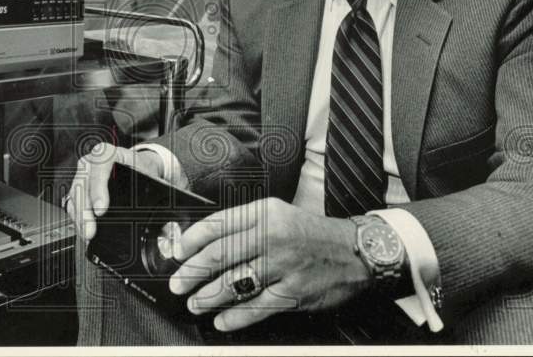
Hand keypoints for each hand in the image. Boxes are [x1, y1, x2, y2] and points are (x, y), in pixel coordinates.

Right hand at [63, 142, 163, 240]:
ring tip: (87, 234)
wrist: (139, 166)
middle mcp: (92, 161)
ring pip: (75, 194)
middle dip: (85, 210)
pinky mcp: (79, 186)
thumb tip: (167, 228)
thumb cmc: (142, 170)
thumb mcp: (149, 176)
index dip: (98, 187)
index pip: (99, 165)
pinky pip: (73, 202)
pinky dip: (76, 218)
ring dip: (79, 217)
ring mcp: (83, 173)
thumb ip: (158, 198)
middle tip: (91, 230)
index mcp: (110, 152)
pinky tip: (83, 230)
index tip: (101, 209)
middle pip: (83, 183)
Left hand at [167, 198, 370, 331]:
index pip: (218, 224)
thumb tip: (205, 242)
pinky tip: (221, 320)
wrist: (356, 251)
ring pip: (234, 283)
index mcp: (265, 212)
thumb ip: (245, 225)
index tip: (177, 252)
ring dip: (208, 297)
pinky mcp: (295, 291)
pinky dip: (235, 317)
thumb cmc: (310, 233)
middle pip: (220, 255)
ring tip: (195, 303)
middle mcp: (272, 236)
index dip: (191, 240)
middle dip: (192, 272)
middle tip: (176, 284)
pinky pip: (257, 307)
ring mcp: (283, 265)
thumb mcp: (278, 214)